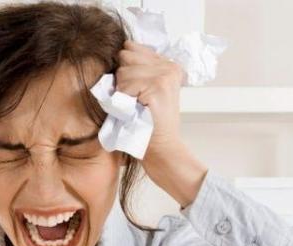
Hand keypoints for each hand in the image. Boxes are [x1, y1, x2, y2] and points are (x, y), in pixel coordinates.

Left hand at [115, 40, 206, 207]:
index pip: (132, 48)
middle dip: (122, 80)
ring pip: (123, 71)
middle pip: (125, 57)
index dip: (125, 70)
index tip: (134, 91)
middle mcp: (170, 67)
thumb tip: (123, 48)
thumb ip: (137, 69)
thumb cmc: (148, 124)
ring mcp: (165, 76)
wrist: (161, 149)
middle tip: (134, 101)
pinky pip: (124, 85)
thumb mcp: (143, 91)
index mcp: (168, 65)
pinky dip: (124, 100)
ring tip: (135, 107)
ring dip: (122, 92)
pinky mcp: (158, 86)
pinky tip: (135, 111)